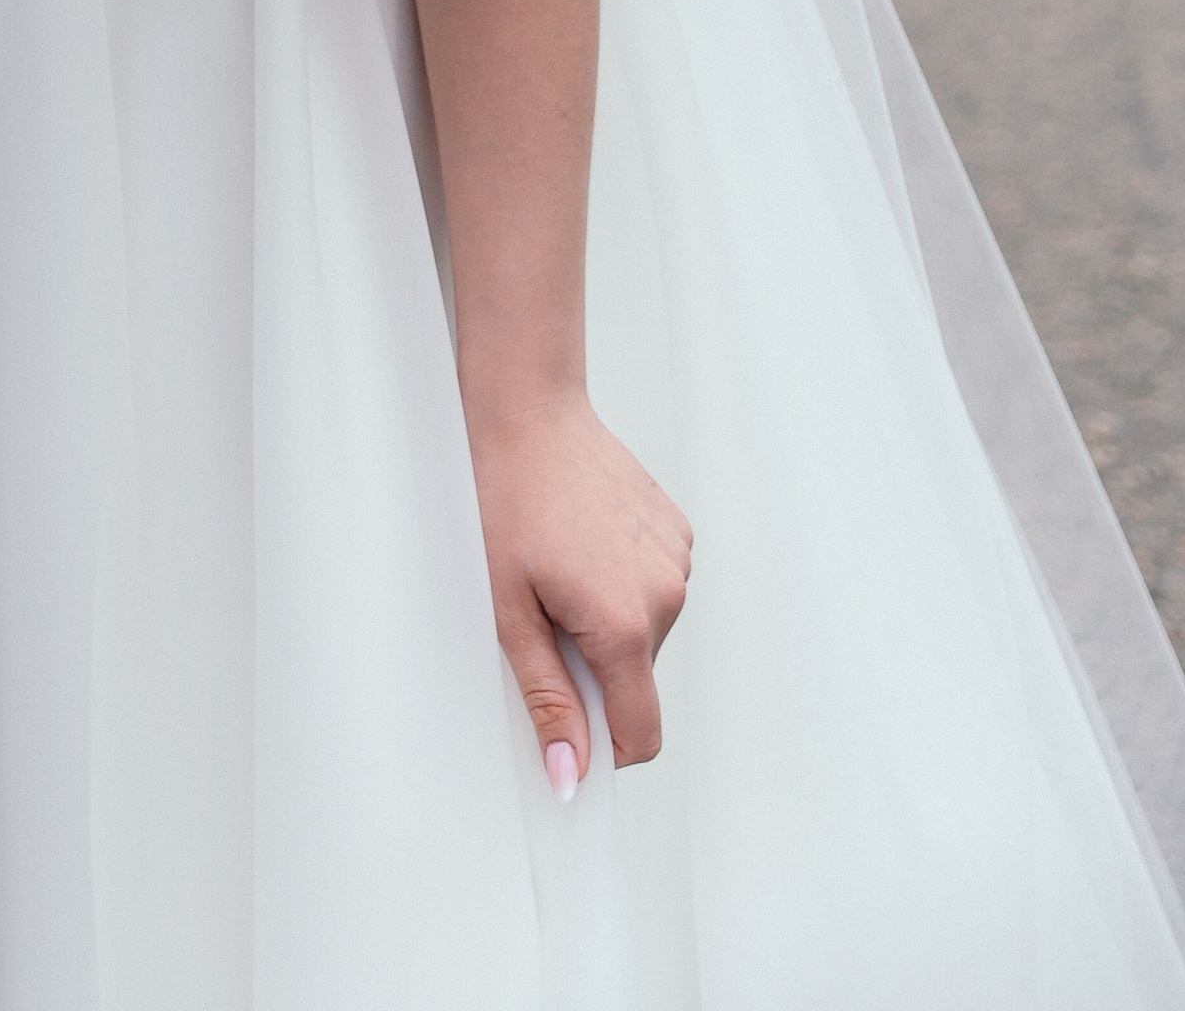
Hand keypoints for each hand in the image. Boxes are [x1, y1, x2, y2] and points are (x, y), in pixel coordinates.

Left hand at [464, 388, 690, 791]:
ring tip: (560, 567)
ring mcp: (678, 558)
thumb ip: (547, 698)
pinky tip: (584, 541)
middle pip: (636, 678)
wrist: (528, 412)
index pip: (642, 733)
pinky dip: (621, 582)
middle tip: (541, 613)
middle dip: (591, 666)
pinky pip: (654, 585)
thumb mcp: (508, 611)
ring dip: (606, 622)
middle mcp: (667, 594)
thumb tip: (570, 773)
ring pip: (645, 631)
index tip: (570, 734)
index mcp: (626, 623)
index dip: (606, 750)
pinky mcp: (677, 529)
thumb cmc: (506, 501)